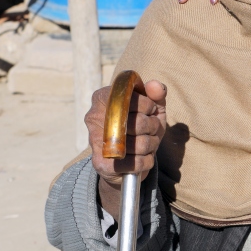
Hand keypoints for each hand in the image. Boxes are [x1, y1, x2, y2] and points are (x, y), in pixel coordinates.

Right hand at [85, 80, 167, 217]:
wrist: (126, 159)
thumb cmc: (141, 126)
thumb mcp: (152, 107)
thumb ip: (156, 92)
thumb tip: (155, 85)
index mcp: (103, 97)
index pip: (131, 97)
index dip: (148, 105)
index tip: (149, 110)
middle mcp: (93, 117)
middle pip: (138, 122)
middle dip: (153, 126)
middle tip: (152, 129)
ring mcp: (95, 141)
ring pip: (140, 144)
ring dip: (152, 144)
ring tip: (148, 142)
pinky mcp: (101, 164)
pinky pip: (136, 162)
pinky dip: (147, 160)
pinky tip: (142, 157)